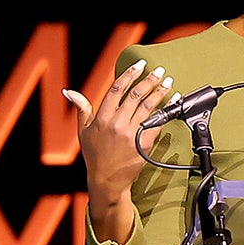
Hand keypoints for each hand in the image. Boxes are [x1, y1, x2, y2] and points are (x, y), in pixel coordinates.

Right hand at [62, 58, 177, 242]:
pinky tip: (173, 101)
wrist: (107, 179)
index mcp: (102, 117)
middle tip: (160, 70)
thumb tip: (70, 92)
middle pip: (135, 95)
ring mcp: (131, 133)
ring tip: (168, 82)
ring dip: (160, 92)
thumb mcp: (83, 131)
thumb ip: (81, 108)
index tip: (139, 65)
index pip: (117, 89)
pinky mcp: (143, 142)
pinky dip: (166, 110)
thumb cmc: (94, 155)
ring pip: (148, 107)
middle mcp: (116, 122)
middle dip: (149, 80)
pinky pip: (157, 122)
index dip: (129, 74)